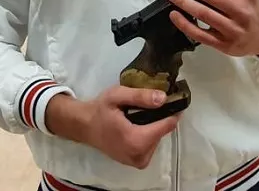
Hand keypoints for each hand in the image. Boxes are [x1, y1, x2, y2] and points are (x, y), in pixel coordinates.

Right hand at [45, 86, 179, 168]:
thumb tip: (163, 98)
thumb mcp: (117, 95)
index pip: (167, 125)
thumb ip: (140, 96)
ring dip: (153, 125)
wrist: (84, 126)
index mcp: (136, 140)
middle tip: (149, 103)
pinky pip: (151, 144)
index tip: (175, 97)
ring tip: (139, 114)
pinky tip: (137, 124)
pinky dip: (148, 134)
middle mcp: (139, 155)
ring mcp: (138, 161)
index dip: (173, 110)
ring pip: (158, 138)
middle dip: (160, 116)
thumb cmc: (100, 109)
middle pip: (163, 131)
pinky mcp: (137, 163)